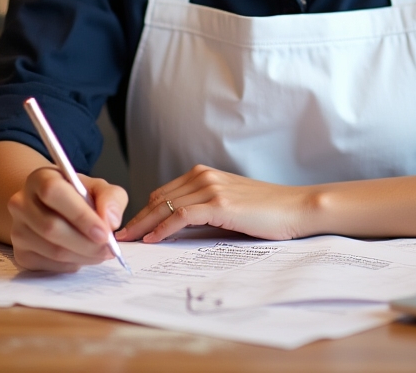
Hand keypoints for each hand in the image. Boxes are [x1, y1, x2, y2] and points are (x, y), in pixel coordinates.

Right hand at [8, 166, 127, 271]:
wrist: (52, 208)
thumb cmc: (77, 196)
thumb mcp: (98, 187)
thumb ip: (110, 198)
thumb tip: (111, 222)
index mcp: (40, 178)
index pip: (53, 192)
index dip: (80, 215)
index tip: (105, 232)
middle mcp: (21, 203)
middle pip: (51, 227)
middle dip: (86, 243)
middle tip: (108, 249)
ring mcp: (17, 230)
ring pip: (52, 250)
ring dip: (83, 256)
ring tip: (101, 252)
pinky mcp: (20, 254)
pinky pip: (50, 265)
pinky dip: (73, 264)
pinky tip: (83, 255)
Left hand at [116, 164, 316, 243]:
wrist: (296, 207)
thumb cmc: (266, 211)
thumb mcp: (229, 206)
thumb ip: (203, 210)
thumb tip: (174, 229)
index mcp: (205, 174)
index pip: (163, 193)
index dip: (142, 212)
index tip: (128, 229)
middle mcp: (204, 176)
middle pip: (158, 198)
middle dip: (136, 219)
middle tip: (119, 237)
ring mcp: (211, 188)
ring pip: (165, 206)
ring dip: (143, 225)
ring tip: (128, 241)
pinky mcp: (219, 203)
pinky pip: (181, 216)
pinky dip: (163, 228)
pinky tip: (152, 240)